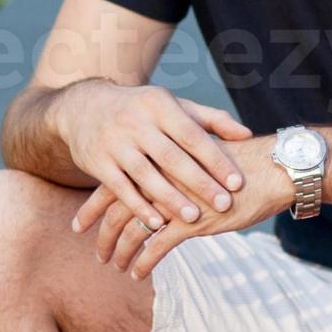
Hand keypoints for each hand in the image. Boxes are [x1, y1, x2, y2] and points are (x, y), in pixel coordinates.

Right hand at [57, 81, 252, 235]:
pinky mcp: (97, 163)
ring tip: (194, 219)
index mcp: (160, 106)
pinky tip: (157, 225)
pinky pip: (121, 188)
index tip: (237, 182)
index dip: (216, 159)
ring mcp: (115, 143)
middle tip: (224, 204)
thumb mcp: (173, 107)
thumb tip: (247, 134)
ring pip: (146, 175)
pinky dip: (139, 207)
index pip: (193, 135)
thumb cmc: (143, 110)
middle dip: (199, 183)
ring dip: (171, 199)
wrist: (85, 107)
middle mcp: (136, 123)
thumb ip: (210, 120)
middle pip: (172, 157)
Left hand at [76, 138, 293, 278]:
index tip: (79, 224)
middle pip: (115, 210)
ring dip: (120, 253)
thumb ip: (174, 170)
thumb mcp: (198, 159)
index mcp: (157, 161)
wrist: (270, 168)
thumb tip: (157, 183)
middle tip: (96, 253)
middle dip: (101, 235)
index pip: (113, 184)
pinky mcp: (191, 222)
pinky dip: (143, 263)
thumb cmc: (238, 165)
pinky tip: (138, 274)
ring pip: (132, 231)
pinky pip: (156, 248)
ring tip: (115, 266)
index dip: (92, 206)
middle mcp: (159, 179)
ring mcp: (173, 201)